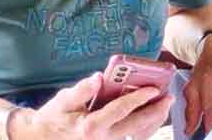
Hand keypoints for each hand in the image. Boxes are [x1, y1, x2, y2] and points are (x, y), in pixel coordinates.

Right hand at [17, 73, 172, 139]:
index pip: (119, 110)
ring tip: (165, 106)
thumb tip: (98, 77)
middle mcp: (101, 139)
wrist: (42, 139)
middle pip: (134, 127)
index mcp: (90, 126)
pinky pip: (130, 139)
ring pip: (135, 135)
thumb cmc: (53, 117)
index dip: (138, 99)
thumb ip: (81, 90)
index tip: (153, 88)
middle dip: (154, 112)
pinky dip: (144, 129)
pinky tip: (152, 117)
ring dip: (153, 121)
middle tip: (169, 97)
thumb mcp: (63, 101)